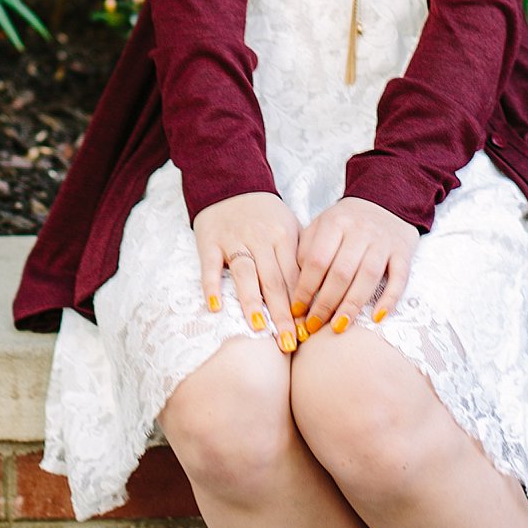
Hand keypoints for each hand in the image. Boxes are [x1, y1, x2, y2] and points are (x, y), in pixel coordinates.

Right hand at [193, 191, 301, 348]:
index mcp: (285, 237)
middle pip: (274, 281)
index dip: (303, 306)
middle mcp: (261, 240)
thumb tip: (318, 293)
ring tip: (259, 328)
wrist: (232, 184)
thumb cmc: (266, 215)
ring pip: (246, 275)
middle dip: (283, 314)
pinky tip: (215, 307)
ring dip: (252, 302)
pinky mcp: (209, 242)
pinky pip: (210, 267)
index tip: (309, 332)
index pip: (296, 277)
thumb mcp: (289, 228)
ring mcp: (234, 241)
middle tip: (290, 343)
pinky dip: (212, 286)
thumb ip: (301, 257)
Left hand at [290, 196, 419, 335]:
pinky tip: (377, 317)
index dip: (305, 288)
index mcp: (336, 222)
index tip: (296, 311)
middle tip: (313, 326)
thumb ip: (305, 250)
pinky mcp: (404, 252)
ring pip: (368, 277)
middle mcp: (361, 231)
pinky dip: (390, 299)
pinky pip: (399, 278)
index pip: (317, 260)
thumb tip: (293, 288)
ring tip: (338, 327)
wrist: (387, 202)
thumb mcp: (321, 226)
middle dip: (325, 303)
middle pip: (342, 272)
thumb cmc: (347, 221)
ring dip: (352, 305)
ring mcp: (384, 241)